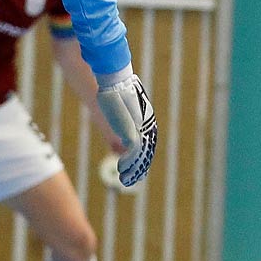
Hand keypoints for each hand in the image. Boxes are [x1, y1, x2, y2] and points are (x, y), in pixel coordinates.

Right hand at [95, 65, 157, 186]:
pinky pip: (134, 153)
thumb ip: (120, 116)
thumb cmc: (113, 89)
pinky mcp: (133, 131)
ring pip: (141, 155)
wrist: (114, 81)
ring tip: (126, 179)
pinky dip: (128, 164)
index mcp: (146, 120)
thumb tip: (115, 123)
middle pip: (147, 152)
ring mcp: (142, 129)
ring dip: (133, 169)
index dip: (141, 159)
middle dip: (139, 168)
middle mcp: (147, 125)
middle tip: (133, 180)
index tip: (138, 169)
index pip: (147, 144)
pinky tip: (121, 170)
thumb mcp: (118, 107)